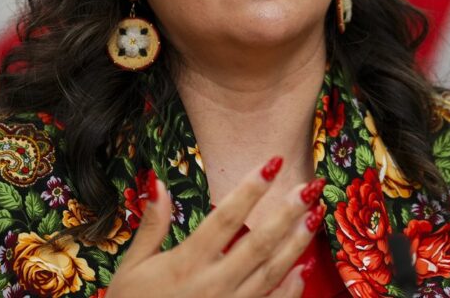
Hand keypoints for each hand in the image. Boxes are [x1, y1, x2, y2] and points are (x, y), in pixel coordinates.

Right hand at [106, 156, 326, 297]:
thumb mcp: (133, 265)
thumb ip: (151, 225)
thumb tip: (157, 183)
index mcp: (187, 262)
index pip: (226, 217)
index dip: (251, 189)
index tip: (272, 164)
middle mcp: (213, 283)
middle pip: (259, 242)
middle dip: (287, 212)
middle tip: (310, 186)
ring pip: (272, 271)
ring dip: (297, 242)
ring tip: (316, 215)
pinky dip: (291, 287)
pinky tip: (305, 266)